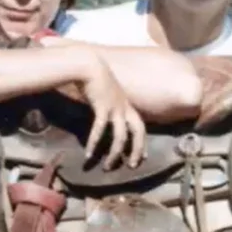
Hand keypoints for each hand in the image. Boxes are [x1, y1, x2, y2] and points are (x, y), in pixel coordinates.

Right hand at [62, 53, 145, 168]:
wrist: (89, 65)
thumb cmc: (96, 77)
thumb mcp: (108, 93)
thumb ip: (110, 104)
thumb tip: (105, 114)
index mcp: (127, 105)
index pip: (140, 127)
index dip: (142, 143)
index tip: (142, 157)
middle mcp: (125, 108)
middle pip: (138, 132)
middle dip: (137, 150)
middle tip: (132, 165)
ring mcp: (115, 108)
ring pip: (120, 137)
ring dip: (114, 154)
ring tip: (108, 167)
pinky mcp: (103, 108)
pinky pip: (100, 130)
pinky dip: (94, 144)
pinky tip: (88, 155)